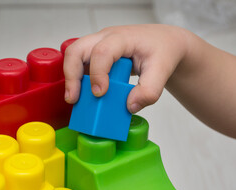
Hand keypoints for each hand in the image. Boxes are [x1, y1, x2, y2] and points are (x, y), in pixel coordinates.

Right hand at [63, 24, 189, 112]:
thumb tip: (129, 106)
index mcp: (122, 38)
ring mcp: (98, 45)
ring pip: (73, 56)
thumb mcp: (162, 71)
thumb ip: (149, 91)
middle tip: (73, 98)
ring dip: (71, 78)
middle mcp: (105, 38)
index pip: (102, 52)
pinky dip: (78, 80)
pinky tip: (83, 96)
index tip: (100, 93)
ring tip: (74, 99)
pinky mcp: (95, 55)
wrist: (164, 42)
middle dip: (72, 75)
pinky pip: (80, 65)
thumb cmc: (162, 50)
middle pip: (76, 50)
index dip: (97, 73)